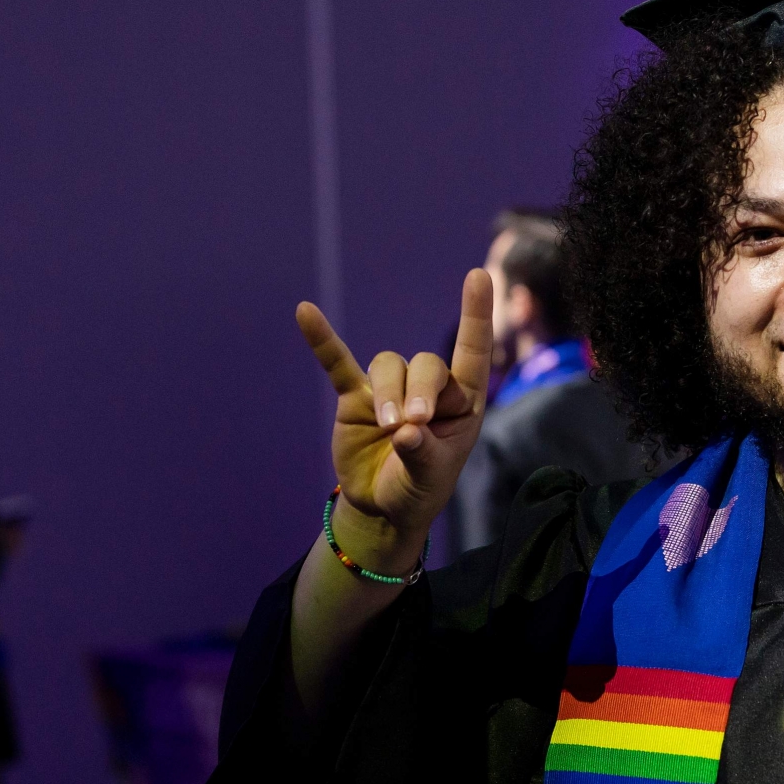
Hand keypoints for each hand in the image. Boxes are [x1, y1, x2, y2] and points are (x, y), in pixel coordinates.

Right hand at [298, 269, 492, 562]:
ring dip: (388, 394)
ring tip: (387, 429)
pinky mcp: (355, 398)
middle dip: (419, 390)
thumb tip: (405, 432)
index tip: (478, 276)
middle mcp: (428, 389)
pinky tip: (305, 312)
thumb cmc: (418, 490)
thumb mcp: (429, 480)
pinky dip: (322, 340)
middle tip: (411, 424)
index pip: (472, 353)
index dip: (475, 315)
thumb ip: (422, 454)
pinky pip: (337, 363)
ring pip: (389, 367)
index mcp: (461, 403)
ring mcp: (389, 390)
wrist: (382, 508)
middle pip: (425, 364)